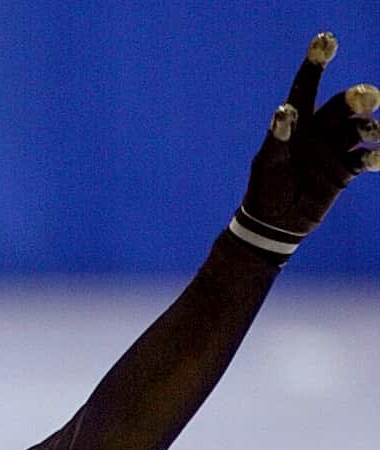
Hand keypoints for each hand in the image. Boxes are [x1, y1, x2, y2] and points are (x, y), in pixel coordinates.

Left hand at [231, 33, 379, 260]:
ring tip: (373, 134)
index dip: (315, 64)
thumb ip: (277, 137)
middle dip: (357, 100)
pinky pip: (365, 159)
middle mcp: (319, 131)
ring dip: (369, 128)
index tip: (326, 40)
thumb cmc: (265, 189)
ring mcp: (334, 150)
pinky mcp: (345, 171)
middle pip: (342, 107)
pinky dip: (374, 156)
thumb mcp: (267, 163)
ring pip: (358, 130)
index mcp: (297, 123)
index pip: (306, 88)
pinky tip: (377, 159)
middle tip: (368, 98)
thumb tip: (284, 111)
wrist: (274, 224)